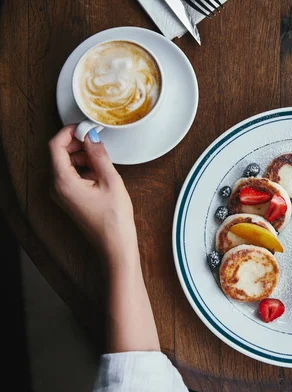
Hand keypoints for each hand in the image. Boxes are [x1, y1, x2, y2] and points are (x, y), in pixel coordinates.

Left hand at [48, 125, 137, 266]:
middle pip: (59, 154)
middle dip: (77, 144)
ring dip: (82, 156)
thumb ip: (99, 155)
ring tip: (102, 161)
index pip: (56, 145)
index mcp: (62, 181)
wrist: (115, 246)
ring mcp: (62, 194)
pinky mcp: (69, 198)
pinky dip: (84, 169)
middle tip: (97, 139)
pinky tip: (101, 174)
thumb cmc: (114, 220)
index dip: (69, 131)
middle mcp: (56, 187)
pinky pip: (71, 175)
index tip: (84, 125)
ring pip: (66, 164)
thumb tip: (91, 136)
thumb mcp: (111, 181)